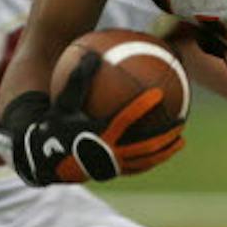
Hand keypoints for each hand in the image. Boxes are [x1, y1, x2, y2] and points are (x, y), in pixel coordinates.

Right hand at [1, 54, 181, 186]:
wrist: (44, 157)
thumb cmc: (54, 124)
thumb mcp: (63, 101)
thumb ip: (78, 78)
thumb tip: (92, 53)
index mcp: (98, 133)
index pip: (125, 119)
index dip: (142, 106)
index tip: (158, 93)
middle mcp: (108, 152)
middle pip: (144, 145)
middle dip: (165, 134)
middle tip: (181, 122)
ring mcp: (111, 166)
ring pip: (145, 161)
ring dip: (164, 151)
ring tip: (181, 141)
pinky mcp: (111, 173)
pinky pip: (137, 167)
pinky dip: (152, 160)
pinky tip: (161, 151)